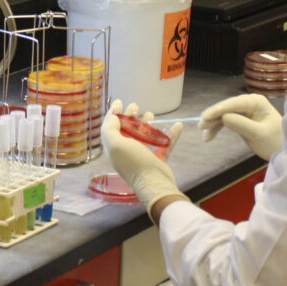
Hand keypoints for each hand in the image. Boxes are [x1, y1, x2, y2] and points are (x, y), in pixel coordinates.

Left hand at [101, 100, 189, 220]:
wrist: (155, 184)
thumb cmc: (134, 164)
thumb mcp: (116, 145)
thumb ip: (110, 130)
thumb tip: (112, 118)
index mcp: (114, 148)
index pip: (110, 128)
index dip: (113, 114)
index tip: (118, 102)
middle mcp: (127, 152)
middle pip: (127, 130)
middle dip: (130, 116)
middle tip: (135, 106)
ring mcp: (142, 156)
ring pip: (144, 136)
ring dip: (147, 124)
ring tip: (150, 115)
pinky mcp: (157, 160)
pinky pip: (164, 144)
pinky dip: (170, 134)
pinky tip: (176, 126)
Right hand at [198, 94, 282, 160]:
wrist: (283, 151)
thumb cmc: (275, 141)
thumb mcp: (259, 134)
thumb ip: (242, 125)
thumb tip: (224, 117)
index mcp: (256, 102)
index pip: (234, 104)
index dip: (219, 109)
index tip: (206, 116)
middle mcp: (249, 103)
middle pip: (227, 108)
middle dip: (213, 117)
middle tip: (200, 126)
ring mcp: (244, 112)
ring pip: (223, 115)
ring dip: (213, 124)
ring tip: (204, 134)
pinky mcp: (240, 120)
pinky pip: (225, 122)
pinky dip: (217, 128)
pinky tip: (208, 137)